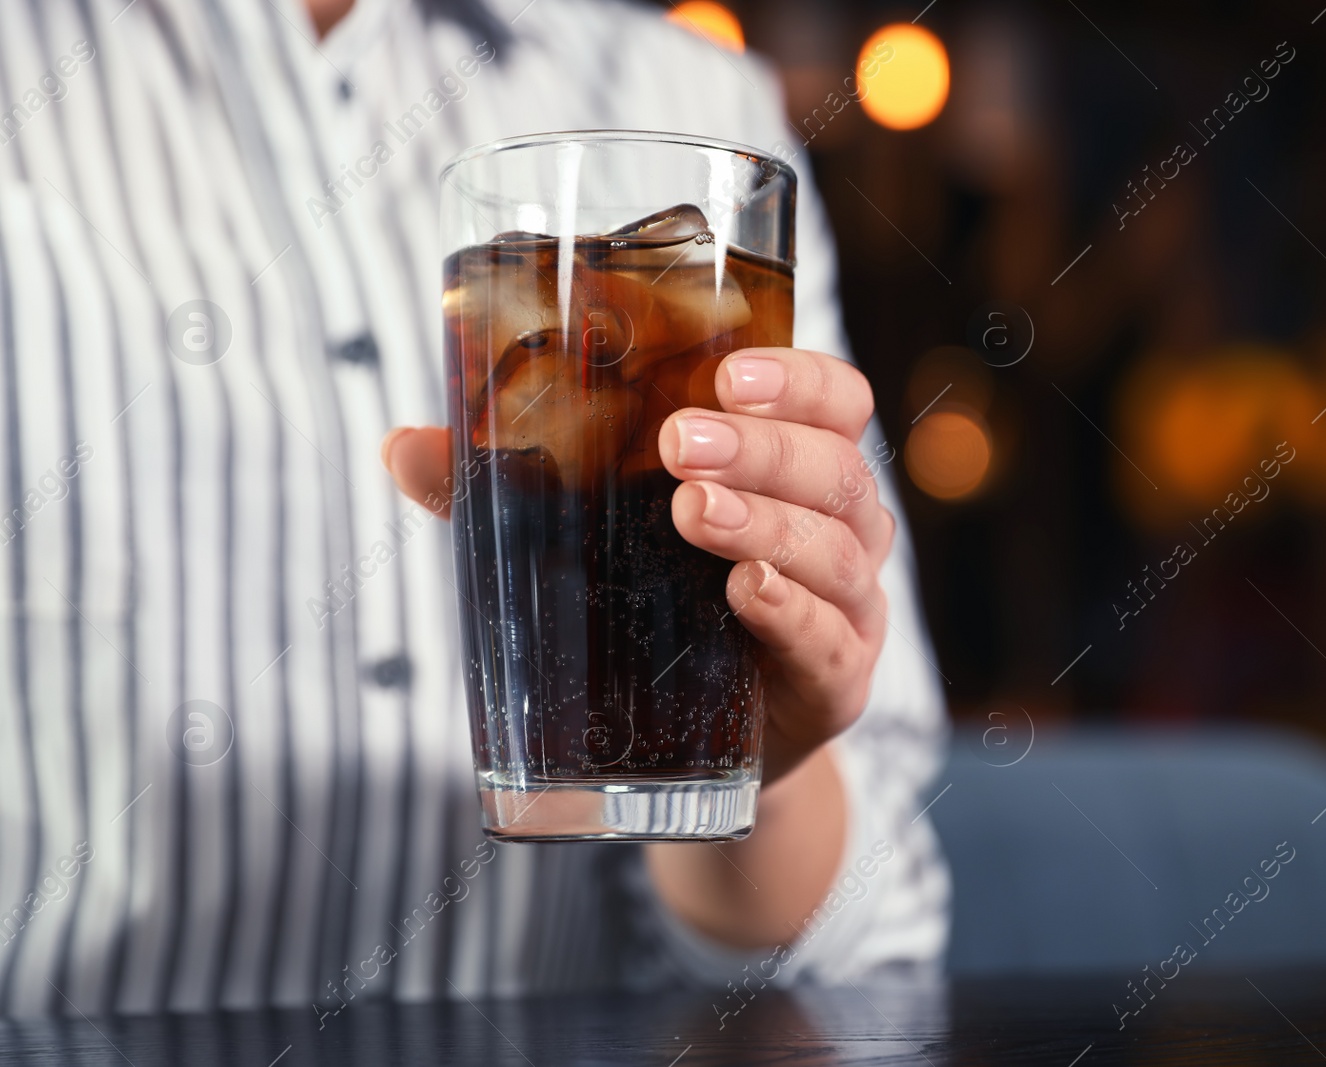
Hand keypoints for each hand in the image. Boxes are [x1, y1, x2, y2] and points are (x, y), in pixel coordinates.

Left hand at [381, 347, 892, 785]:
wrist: (688, 749)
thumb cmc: (652, 610)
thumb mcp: (592, 539)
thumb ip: (512, 493)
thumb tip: (404, 446)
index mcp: (798, 470)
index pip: (835, 401)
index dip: (797, 380)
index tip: (729, 373)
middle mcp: (841, 530)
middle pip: (836, 469)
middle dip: (762, 449)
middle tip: (681, 443)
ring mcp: (848, 610)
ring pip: (838, 551)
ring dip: (769, 523)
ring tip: (695, 512)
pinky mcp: (836, 685)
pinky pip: (832, 643)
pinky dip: (793, 613)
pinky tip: (748, 592)